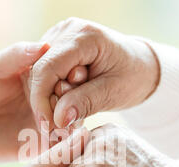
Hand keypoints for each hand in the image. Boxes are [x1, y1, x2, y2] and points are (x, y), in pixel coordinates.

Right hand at [29, 18, 159, 129]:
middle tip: (63, 125)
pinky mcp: (56, 45)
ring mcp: (60, 35)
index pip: (47, 68)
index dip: (41, 99)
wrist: (140, 66)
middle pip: (39, 70)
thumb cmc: (132, 77)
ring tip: (71, 112)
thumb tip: (58, 119)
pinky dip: (52, 91)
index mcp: (84, 36)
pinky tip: (68, 101)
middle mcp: (68, 30)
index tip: (48, 125)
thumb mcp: (113, 93)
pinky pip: (44, 73)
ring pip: (38, 73)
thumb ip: (85, 103)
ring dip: (50, 98)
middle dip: (47, 101)